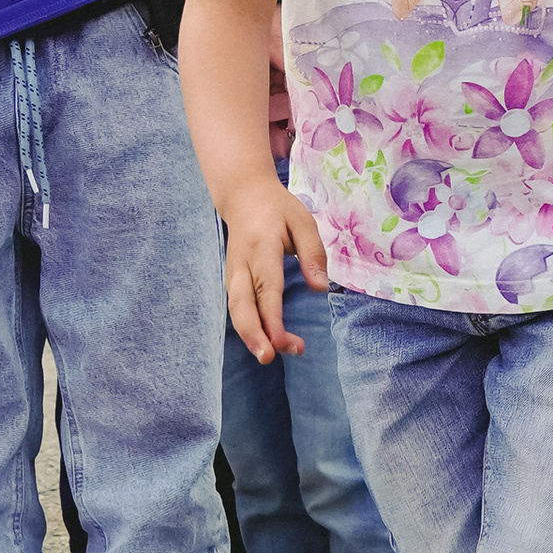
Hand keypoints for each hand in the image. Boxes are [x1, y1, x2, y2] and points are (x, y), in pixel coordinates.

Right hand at [224, 180, 327, 359]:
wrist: (243, 195)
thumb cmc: (277, 209)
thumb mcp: (302, 222)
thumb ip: (312, 253)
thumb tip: (320, 288)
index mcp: (261, 248)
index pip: (266, 288)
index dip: (272, 318)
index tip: (282, 341)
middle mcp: (241, 264)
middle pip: (241, 305)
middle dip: (253, 334)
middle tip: (269, 358)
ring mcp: (233, 272)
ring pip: (235, 310)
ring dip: (251, 335)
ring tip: (271, 356)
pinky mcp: (232, 280)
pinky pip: (236, 308)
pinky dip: (247, 327)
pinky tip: (263, 343)